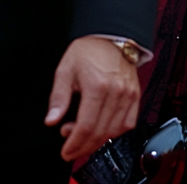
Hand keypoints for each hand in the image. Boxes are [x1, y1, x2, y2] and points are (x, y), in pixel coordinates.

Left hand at [45, 37, 139, 162]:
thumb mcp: (66, 69)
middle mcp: (115, 92)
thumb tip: (51, 119)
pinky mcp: (135, 95)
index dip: (74, 144)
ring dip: (97, 141)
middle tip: (71, 147)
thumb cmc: (88, 49)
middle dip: (83, 146)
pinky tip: (102, 129)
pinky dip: (115, 132)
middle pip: (100, 132)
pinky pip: (128, 123)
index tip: (65, 151)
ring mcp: (128, 95)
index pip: (85, 126)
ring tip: (83, 137)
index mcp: (97, 86)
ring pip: (114, 131)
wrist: (110, 35)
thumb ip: (58, 97)